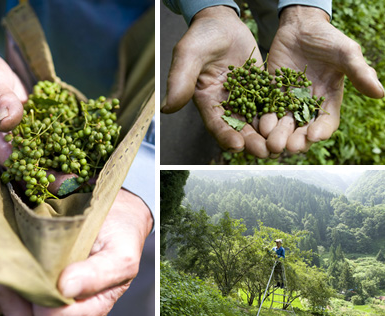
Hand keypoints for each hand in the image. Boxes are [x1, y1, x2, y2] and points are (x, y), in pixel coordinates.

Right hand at [0, 38, 91, 192]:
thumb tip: (9, 122)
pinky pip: (48, 146)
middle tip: (91, 180)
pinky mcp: (29, 133)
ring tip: (93, 171)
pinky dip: (66, 149)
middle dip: (64, 178)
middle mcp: (6, 147)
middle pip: (37, 171)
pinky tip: (87, 151)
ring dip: (68, 166)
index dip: (48, 176)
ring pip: (45, 161)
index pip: (23, 168)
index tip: (73, 180)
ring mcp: (19, 141)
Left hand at [0, 188, 152, 315]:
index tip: (38, 285)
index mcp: (90, 302)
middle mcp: (64, 299)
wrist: (114, 208)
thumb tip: (65, 291)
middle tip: (7, 271)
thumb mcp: (121, 254)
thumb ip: (100, 274)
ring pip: (13, 303)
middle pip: (33, 312)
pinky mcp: (28, 273)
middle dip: (16, 297)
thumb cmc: (122, 234)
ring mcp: (44, 286)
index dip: (48, 307)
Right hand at [161, 6, 270, 157]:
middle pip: (239, 128)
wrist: (222, 22)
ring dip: (267, 135)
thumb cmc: (202, 36)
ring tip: (279, 145)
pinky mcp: (260, 89)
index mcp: (206, 101)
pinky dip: (278, 116)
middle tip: (265, 152)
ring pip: (256, 121)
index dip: (225, 136)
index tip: (237, 146)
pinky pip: (270, 105)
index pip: (216, 124)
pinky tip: (290, 124)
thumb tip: (166, 108)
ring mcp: (244, 98)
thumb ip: (180, 80)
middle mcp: (225, 104)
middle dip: (251, 142)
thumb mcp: (188, 54)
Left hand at [261, 6, 383, 154]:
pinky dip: (264, 119)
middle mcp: (307, 105)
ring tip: (273, 143)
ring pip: (283, 123)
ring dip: (278, 135)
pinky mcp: (271, 93)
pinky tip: (260, 126)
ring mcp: (288, 100)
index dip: (321, 131)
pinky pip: (267, 109)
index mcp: (328, 100)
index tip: (314, 136)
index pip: (326, 122)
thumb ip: (360, 73)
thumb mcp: (346, 53)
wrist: (300, 26)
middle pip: (302, 129)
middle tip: (289, 147)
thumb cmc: (328, 39)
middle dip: (296, 139)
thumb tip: (380, 93)